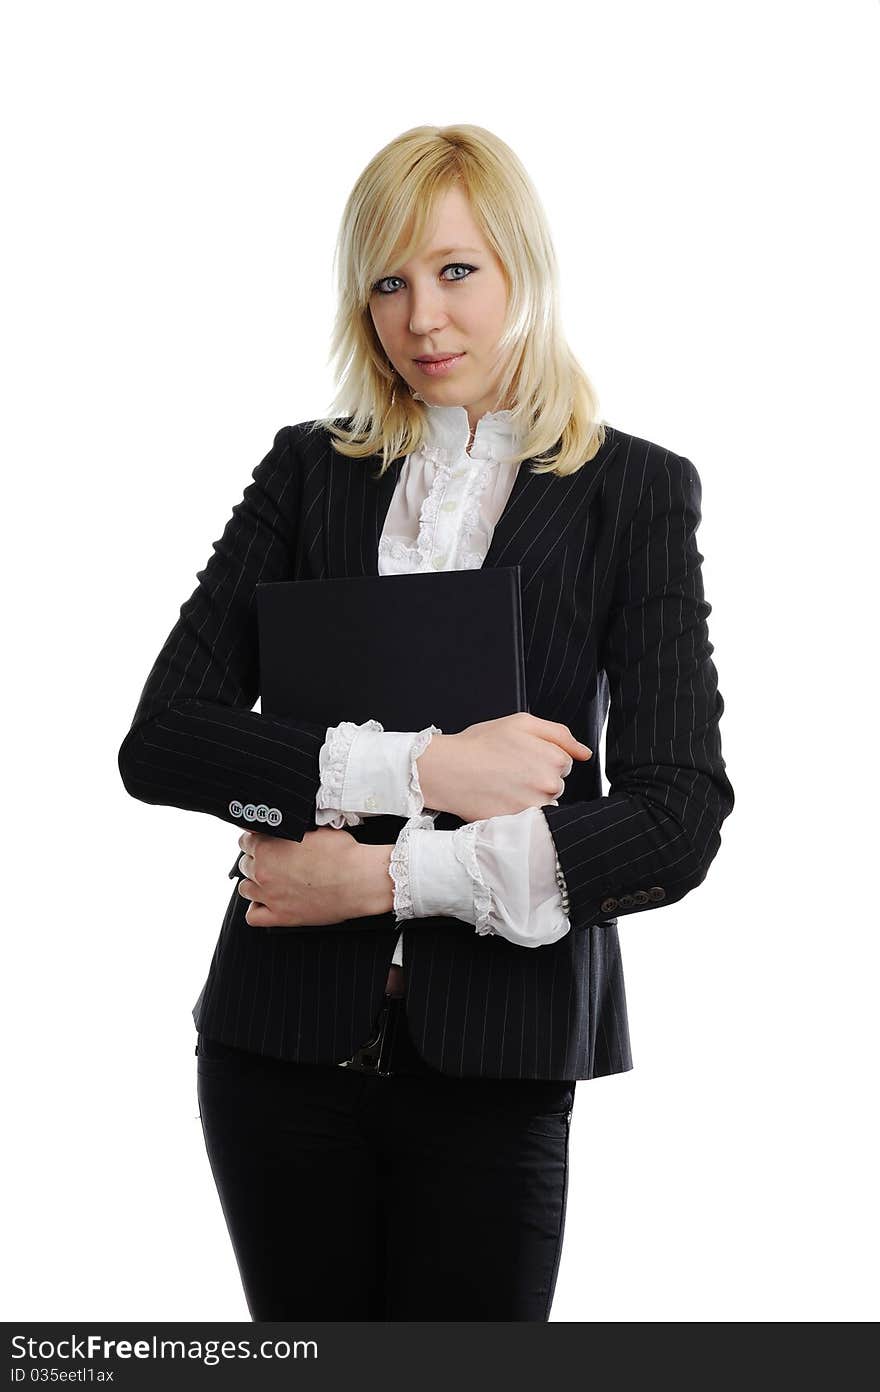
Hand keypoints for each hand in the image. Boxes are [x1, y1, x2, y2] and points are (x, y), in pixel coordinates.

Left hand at [236, 828, 393, 927]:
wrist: (360, 880)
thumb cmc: (343, 853)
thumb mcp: (314, 828)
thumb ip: (290, 828)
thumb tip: (284, 827)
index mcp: (268, 848)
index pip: (245, 841)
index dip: (256, 840)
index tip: (265, 842)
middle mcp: (264, 872)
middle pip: (245, 865)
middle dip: (257, 860)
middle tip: (274, 860)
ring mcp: (271, 896)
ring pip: (246, 889)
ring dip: (255, 883)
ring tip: (271, 881)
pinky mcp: (282, 917)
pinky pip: (253, 916)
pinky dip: (256, 909)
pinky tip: (267, 903)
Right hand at [416, 712, 591, 822]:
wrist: (448, 769)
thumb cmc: (480, 744)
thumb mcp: (521, 723)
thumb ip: (559, 734)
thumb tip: (585, 753)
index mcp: (553, 758)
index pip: (564, 763)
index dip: (542, 757)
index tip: (521, 757)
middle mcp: (549, 785)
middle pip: (556, 785)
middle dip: (538, 779)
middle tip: (510, 770)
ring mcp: (535, 807)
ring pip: (544, 804)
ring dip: (530, 798)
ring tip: (504, 786)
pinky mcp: (519, 825)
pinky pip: (529, 821)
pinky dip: (518, 814)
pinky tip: (501, 800)